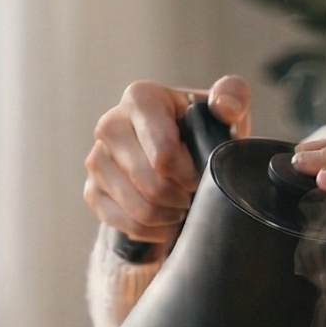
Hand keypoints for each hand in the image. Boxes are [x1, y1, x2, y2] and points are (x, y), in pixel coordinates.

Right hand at [84, 76, 250, 245]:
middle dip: (180, 198)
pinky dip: (152, 230)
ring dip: (168, 216)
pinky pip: (124, 223)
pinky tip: (167, 221)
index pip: (164, 154)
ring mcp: (97, 159)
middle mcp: (110, 125)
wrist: (176, 157)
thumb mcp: (223, 111)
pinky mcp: (92, 189)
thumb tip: (225, 108)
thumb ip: (232, 96)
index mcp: (140, 99)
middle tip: (195, 197)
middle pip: (149, 182)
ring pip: (137, 207)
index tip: (203, 178)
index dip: (190, 176)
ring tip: (184, 208)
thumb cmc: (201, 130)